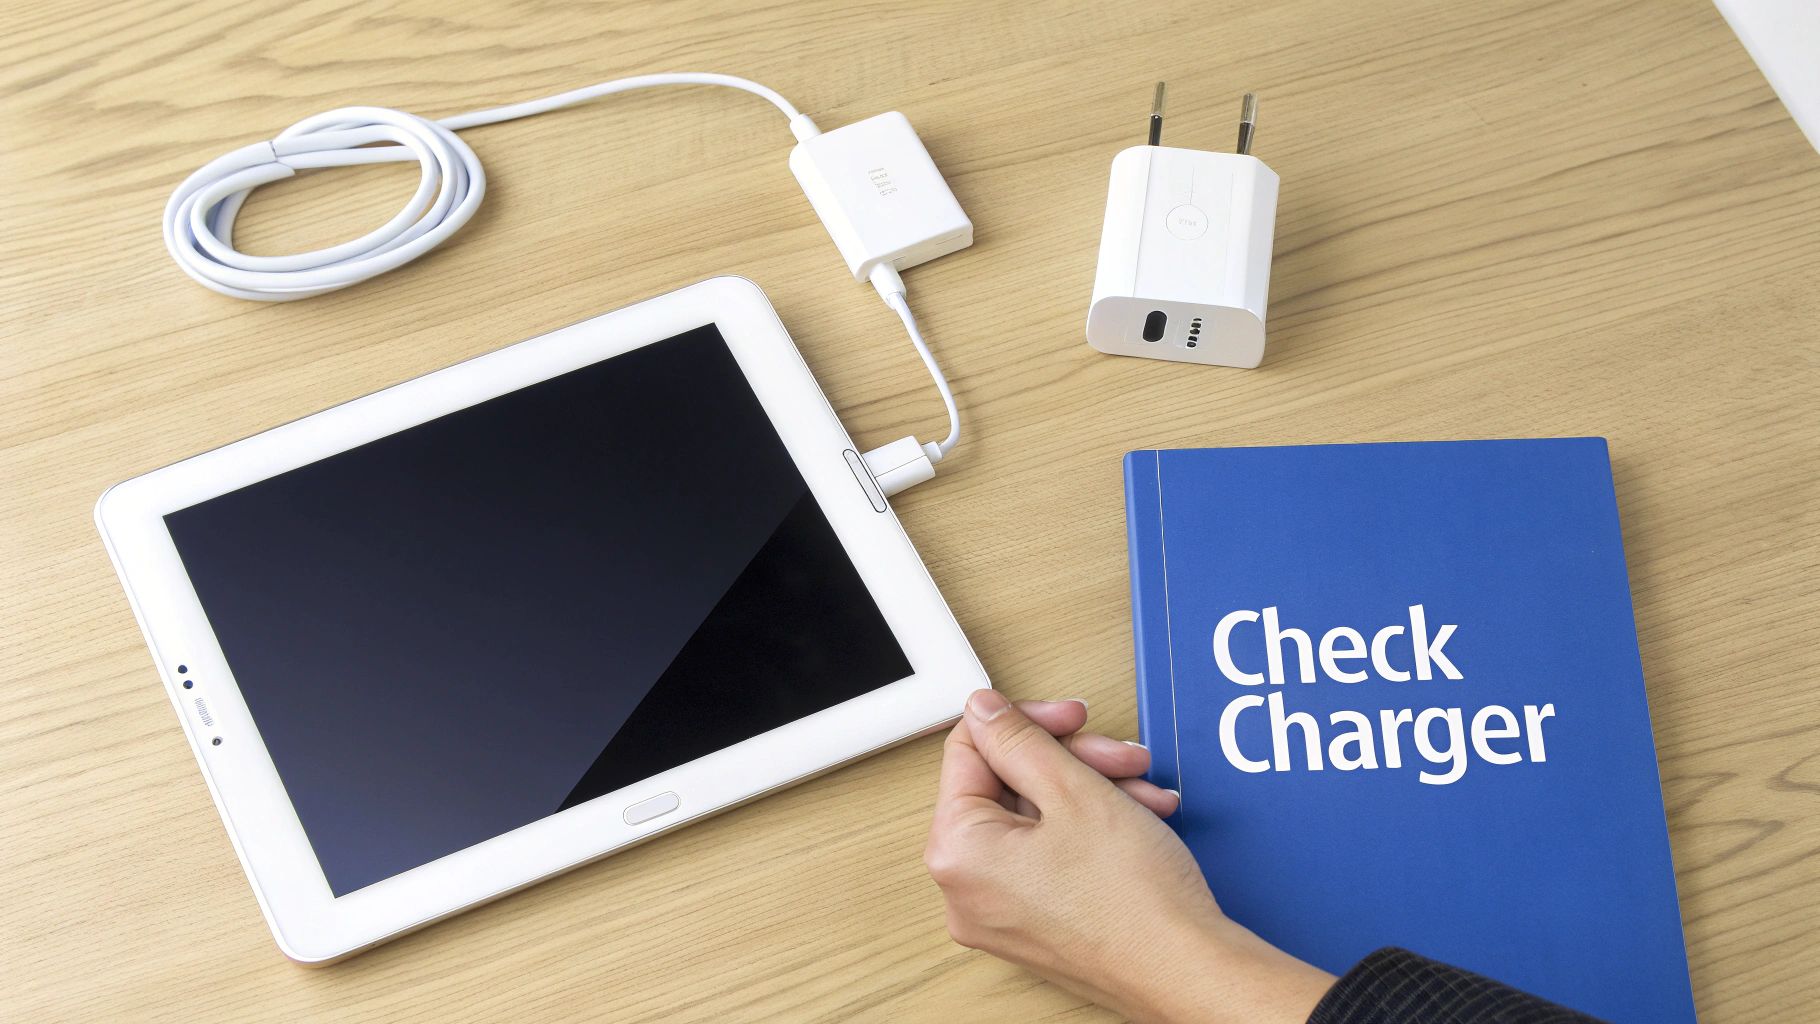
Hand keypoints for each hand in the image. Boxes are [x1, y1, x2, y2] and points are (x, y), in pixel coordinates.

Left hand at [924, 689, 1334, 1023]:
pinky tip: (1140, 819)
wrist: (1188, 970)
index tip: (1070, 715)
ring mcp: (1000, 912)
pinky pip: (1051, 854)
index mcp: (957, 852)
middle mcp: (966, 889)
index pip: (969, 752)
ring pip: (1038, 818)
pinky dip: (1092, 829)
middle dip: (1073, 762)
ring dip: (1093, 791)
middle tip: (1120, 758)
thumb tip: (982, 710)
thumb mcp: (1072, 789)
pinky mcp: (1036, 924)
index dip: (1026, 720)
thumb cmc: (1133, 898)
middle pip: (1008, 785)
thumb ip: (1018, 739)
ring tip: (1143, 794)